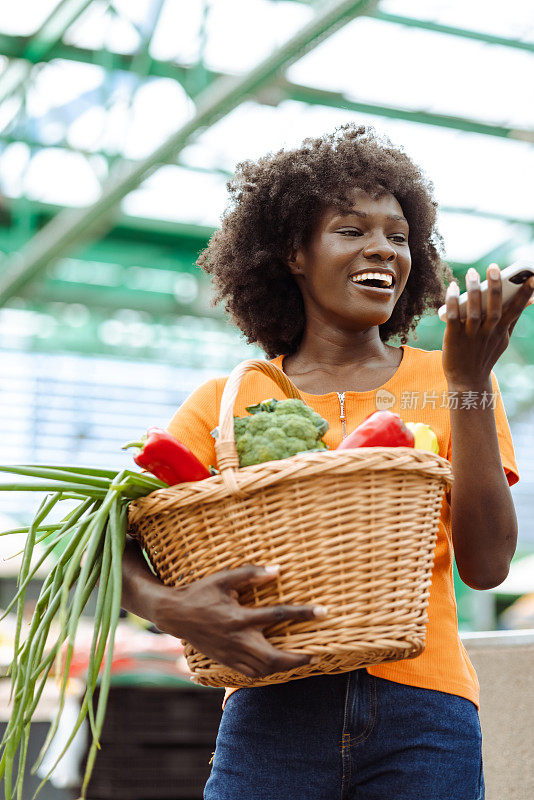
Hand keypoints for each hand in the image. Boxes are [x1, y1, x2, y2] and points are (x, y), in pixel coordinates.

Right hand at [153, 564, 326, 678]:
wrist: (174, 614)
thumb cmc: (200, 592)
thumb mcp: (224, 578)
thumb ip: (251, 575)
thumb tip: (277, 570)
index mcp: (239, 618)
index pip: (279, 616)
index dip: (303, 614)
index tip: (323, 612)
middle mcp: (237, 640)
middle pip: (274, 658)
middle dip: (298, 659)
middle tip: (317, 655)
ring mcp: (231, 654)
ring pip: (263, 670)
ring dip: (285, 668)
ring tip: (301, 661)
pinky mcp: (225, 661)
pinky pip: (250, 674)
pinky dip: (267, 672)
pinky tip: (276, 667)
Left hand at [442, 263, 533, 387]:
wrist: (467, 381)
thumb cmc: (485, 355)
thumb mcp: (502, 340)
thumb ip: (512, 320)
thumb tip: (528, 301)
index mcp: (501, 331)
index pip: (516, 310)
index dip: (525, 294)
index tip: (533, 277)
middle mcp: (488, 333)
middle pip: (494, 308)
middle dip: (496, 287)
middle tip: (494, 267)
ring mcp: (471, 336)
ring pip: (474, 312)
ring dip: (474, 291)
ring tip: (472, 273)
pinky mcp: (454, 338)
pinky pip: (453, 317)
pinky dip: (452, 302)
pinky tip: (452, 288)